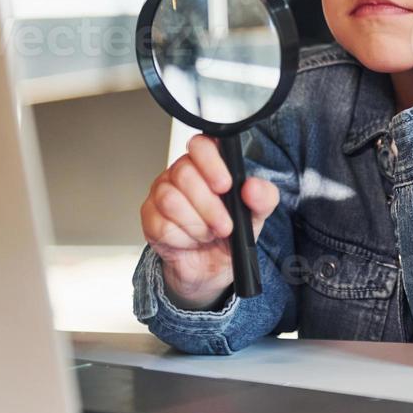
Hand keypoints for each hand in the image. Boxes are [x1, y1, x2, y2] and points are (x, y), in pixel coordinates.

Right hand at [139, 134, 279, 309]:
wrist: (210, 267)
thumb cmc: (229, 233)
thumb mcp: (255, 216)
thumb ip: (262, 198)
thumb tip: (253, 187)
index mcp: (207, 164)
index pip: (201, 145)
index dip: (211, 162)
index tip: (224, 185)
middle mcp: (182, 174)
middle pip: (184, 174)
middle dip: (209, 207)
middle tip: (223, 225)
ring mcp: (162, 193)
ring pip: (171, 200)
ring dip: (197, 225)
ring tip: (207, 233)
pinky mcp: (150, 217)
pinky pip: (162, 225)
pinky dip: (183, 239)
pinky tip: (190, 240)